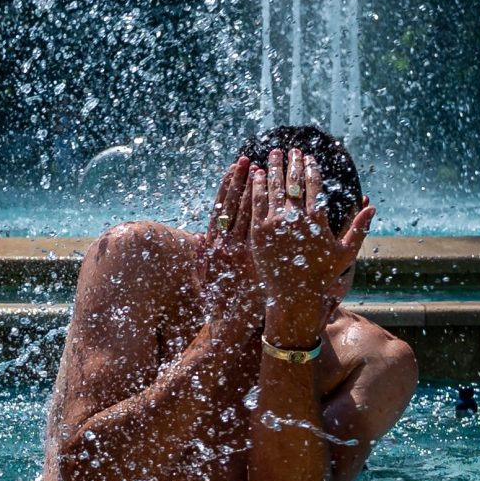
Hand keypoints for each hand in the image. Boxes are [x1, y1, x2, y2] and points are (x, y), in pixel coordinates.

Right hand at [194, 157, 262, 325]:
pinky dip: (271, 213)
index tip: (235, 167)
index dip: (228, 185)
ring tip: (267, 170)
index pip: (222, 206)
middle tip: (251, 159)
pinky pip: (266, 231)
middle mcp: (228, 244)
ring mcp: (245, 250)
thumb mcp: (204, 276)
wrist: (232, 321)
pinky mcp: (259, 259)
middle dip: (243, 180)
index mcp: (214, 245)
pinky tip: (279, 196)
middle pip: (237, 204)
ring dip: (259, 191)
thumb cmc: (218, 300)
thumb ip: (202, 255)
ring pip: (253, 213)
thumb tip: (200, 237)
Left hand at [246, 148, 373, 345]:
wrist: (293, 295)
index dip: (311, 169)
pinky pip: (257, 202)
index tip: (309, 158)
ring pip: (274, 187)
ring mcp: (275, 224)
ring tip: (275, 154)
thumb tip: (372, 206)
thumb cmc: (322, 276)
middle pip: (293, 182)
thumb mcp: (345, 253)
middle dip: (292, 162)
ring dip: (275, 167)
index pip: (314, 186)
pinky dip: (258, 186)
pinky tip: (258, 174)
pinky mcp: (259, 231)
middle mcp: (296, 219)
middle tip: (292, 149)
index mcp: (317, 220)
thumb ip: (359, 228)